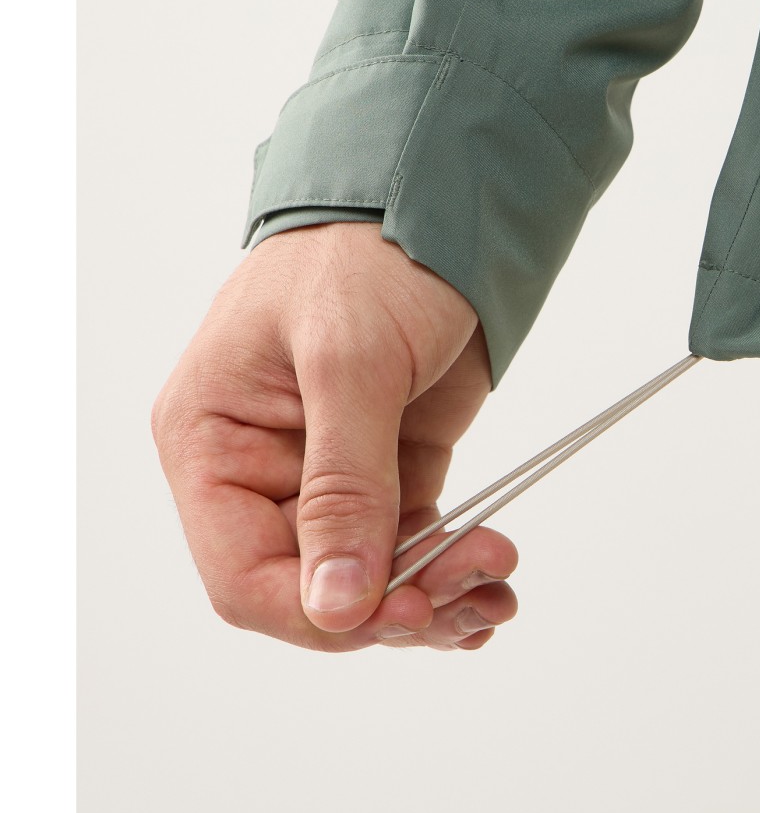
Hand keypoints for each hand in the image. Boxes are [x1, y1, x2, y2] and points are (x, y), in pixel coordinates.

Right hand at [152, 221, 517, 650]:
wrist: (440, 200)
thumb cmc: (367, 253)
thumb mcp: (349, 361)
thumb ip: (343, 485)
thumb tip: (337, 603)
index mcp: (211, 441)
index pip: (242, 573)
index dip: (317, 611)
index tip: (400, 613)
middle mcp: (259, 469)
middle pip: (312, 587)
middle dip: (394, 604)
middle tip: (473, 591)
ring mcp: (327, 472)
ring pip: (368, 578)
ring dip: (432, 597)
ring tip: (496, 592)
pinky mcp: (390, 465)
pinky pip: (409, 544)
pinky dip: (448, 569)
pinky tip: (491, 583)